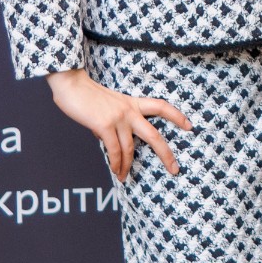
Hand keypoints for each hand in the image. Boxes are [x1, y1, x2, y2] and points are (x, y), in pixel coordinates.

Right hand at [46, 67, 190, 180]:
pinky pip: (114, 150)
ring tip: (125, 177)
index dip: (176, 116)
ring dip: (127, 166)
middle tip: (175, 169)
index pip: (161, 106)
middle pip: (154, 135)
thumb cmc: (87, 95)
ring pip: (130, 148)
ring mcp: (118, 118)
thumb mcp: (109, 106)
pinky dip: (116, 163)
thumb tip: (113, 142)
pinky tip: (116, 171)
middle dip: (166, 153)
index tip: (189, 126)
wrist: (72, 85)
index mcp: (132, 103)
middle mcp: (129, 111)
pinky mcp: (104, 125)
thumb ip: (115, 122)